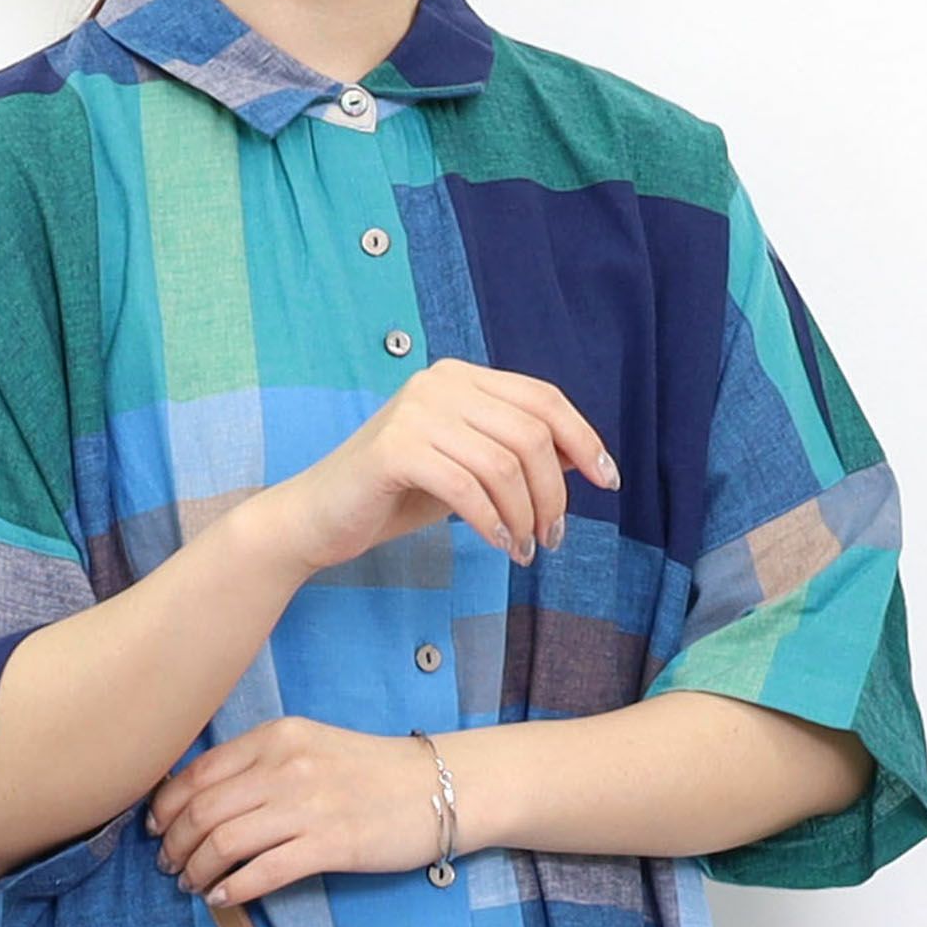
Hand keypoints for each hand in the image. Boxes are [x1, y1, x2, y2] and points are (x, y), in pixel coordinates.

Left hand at [145, 716, 444, 906]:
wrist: (441, 786)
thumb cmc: (373, 771)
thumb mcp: (311, 746)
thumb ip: (260, 762)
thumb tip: (204, 798)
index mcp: (276, 737)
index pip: (199, 773)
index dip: (166, 807)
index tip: (157, 828)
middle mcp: (286, 766)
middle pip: (203, 810)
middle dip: (175, 843)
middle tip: (169, 865)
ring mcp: (308, 805)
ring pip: (224, 842)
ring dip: (197, 869)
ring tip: (193, 883)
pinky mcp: (331, 844)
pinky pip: (263, 871)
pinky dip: (233, 888)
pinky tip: (223, 898)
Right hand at [258, 354, 619, 576]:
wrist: (317, 517)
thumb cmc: (393, 495)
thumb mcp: (465, 467)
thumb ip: (513, 454)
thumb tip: (580, 458)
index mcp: (459, 378)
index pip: (543, 399)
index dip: (584, 439)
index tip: (608, 481)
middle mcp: (439, 383)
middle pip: (530, 433)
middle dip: (554, 492)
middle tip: (553, 537)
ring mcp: (415, 412)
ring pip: (504, 464)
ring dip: (526, 515)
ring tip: (525, 549)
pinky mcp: (395, 449)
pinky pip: (468, 488)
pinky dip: (493, 522)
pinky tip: (500, 546)